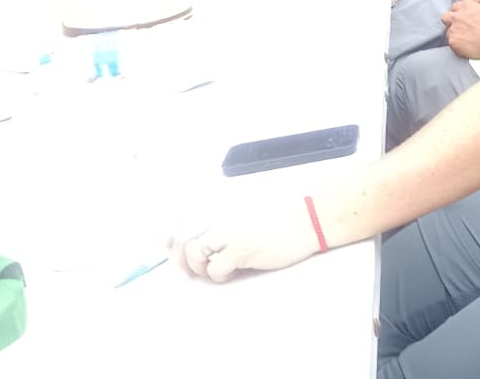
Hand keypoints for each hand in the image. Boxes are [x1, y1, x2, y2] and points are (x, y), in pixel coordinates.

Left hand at [169, 199, 322, 281]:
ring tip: (215, 268)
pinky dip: (219, 275)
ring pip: (195, 254)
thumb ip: (224, 218)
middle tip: (191, 268)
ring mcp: (231, 232)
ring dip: (200, 267)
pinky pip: (215, 269)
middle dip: (181, 257)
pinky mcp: (242, 249)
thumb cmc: (282, 216)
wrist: (309, 218)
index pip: (183, 218)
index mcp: (222, 204)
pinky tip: (232, 272)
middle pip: (183, 238)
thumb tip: (195, 240)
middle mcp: (222, 215)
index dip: (170, 238)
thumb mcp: (247, 209)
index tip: (169, 249)